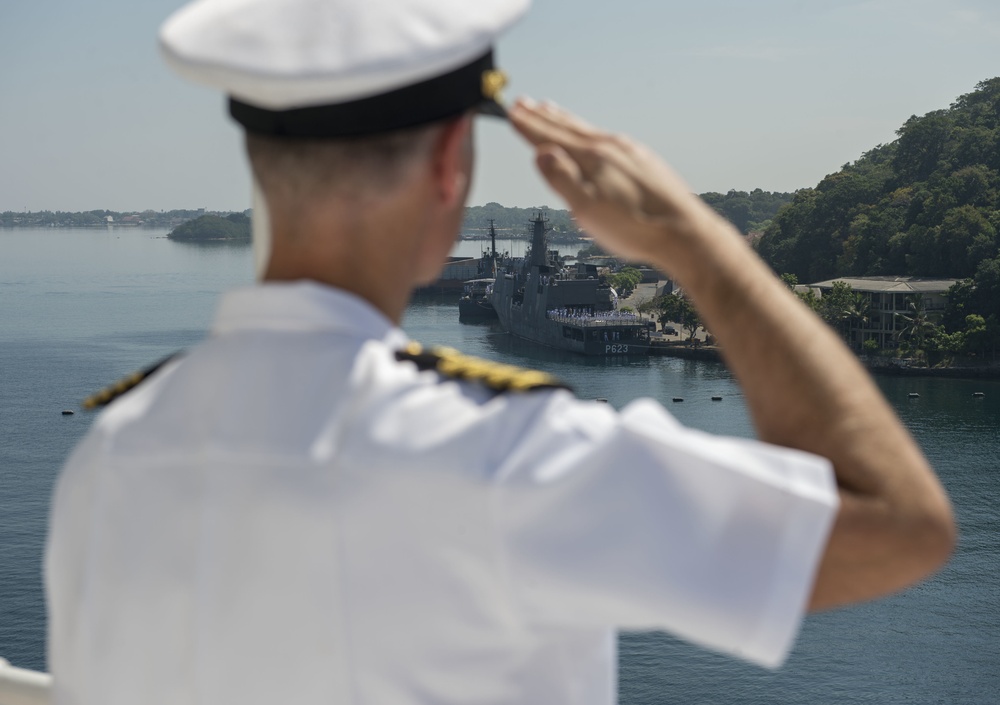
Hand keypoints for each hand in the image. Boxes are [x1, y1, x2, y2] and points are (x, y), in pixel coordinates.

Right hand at [508, 98, 722, 264]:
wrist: (684, 233)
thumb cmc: (635, 228)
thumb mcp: (588, 210)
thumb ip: (562, 179)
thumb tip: (540, 151)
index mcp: (593, 158)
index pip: (551, 136)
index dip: (528, 126)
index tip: (511, 111)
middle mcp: (611, 147)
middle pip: (569, 127)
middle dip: (543, 116)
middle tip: (523, 102)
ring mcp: (630, 152)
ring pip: (589, 130)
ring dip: (566, 119)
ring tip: (551, 109)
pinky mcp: (644, 161)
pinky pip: (607, 138)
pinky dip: (589, 131)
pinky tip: (593, 137)